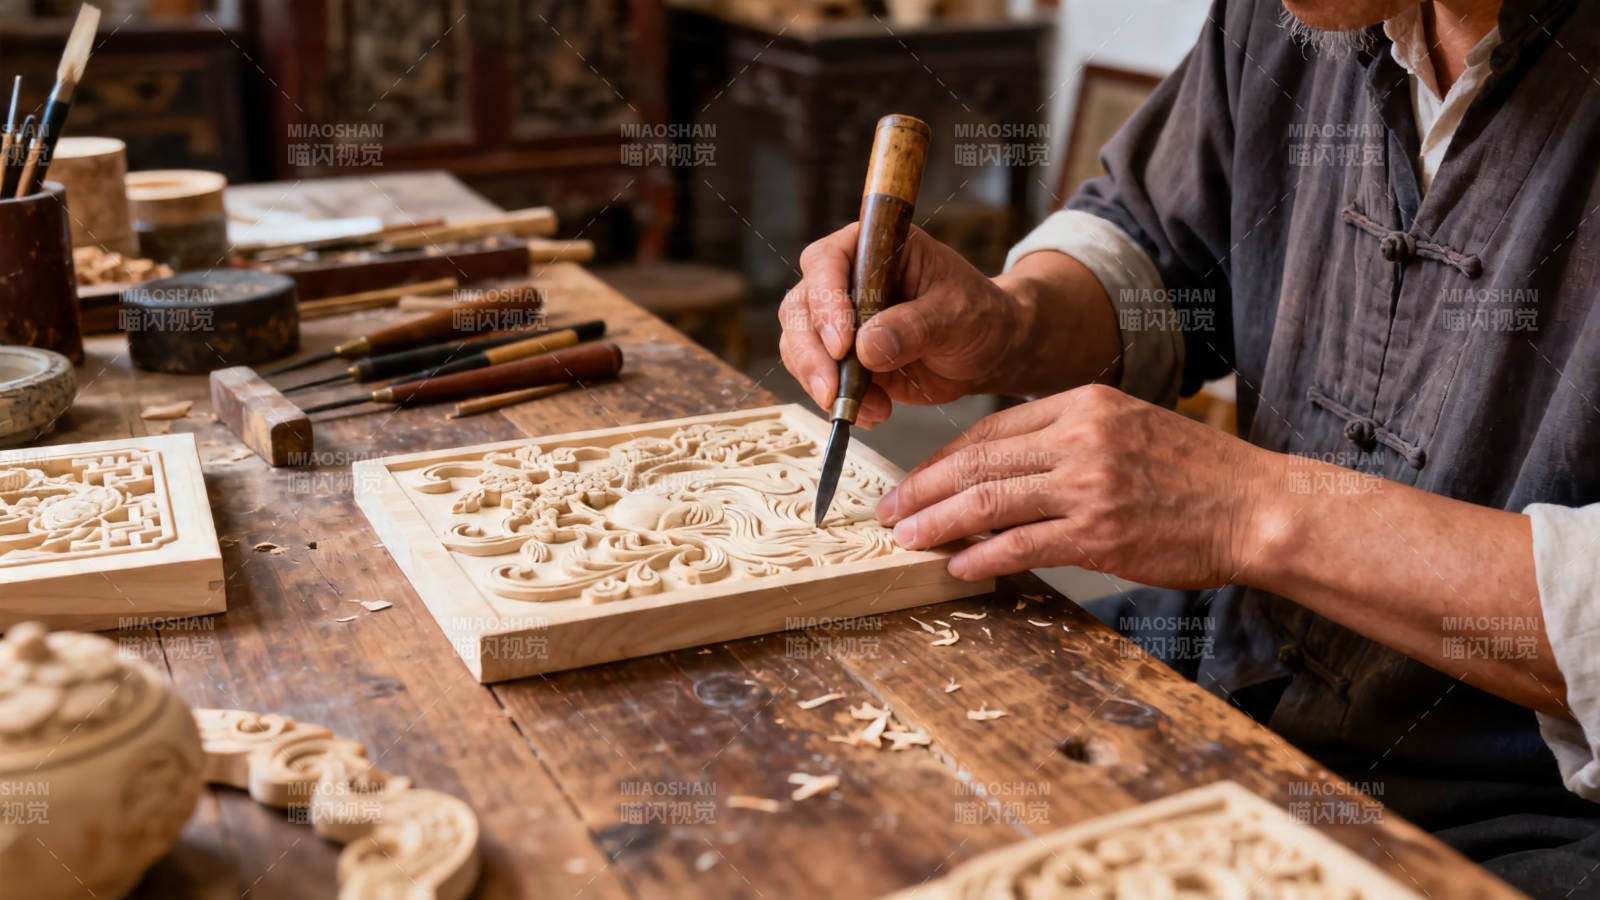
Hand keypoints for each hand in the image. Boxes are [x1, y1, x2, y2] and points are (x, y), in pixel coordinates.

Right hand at [779, 223, 1022, 426]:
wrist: (988, 349)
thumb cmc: (977, 314)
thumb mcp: (957, 314)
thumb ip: (914, 326)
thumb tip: (866, 347)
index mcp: (874, 247)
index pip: (827, 262)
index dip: (826, 301)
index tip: (842, 344)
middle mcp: (846, 278)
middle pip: (800, 307)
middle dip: (811, 354)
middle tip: (832, 389)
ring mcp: (839, 320)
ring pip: (800, 346)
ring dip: (823, 382)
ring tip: (870, 407)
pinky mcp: (843, 357)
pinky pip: (820, 378)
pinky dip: (839, 400)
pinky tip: (874, 412)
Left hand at [877, 385, 1285, 584]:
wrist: (1257, 507)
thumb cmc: (1194, 475)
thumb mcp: (1127, 427)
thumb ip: (1067, 439)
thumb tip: (1002, 470)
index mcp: (1082, 404)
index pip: (989, 429)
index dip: (941, 459)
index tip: (914, 481)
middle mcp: (1080, 437)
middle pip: (977, 462)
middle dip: (922, 489)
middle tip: (887, 510)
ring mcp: (1089, 486)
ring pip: (988, 502)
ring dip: (937, 523)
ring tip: (905, 538)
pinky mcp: (1100, 534)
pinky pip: (1022, 545)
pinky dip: (982, 558)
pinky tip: (959, 568)